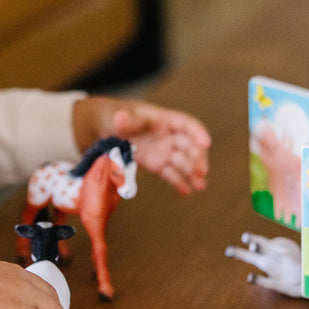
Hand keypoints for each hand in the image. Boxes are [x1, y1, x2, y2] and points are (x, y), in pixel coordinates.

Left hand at [74, 97, 210, 194]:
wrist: (103, 129)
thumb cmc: (113, 116)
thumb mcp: (116, 116)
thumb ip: (122, 120)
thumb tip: (121, 118)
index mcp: (163, 120)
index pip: (186, 124)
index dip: (198, 132)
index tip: (206, 143)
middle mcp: (168, 136)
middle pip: (189, 146)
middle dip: (198, 158)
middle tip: (202, 172)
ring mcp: (163, 151)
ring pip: (183, 162)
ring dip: (193, 173)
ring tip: (200, 187)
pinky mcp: (156, 164)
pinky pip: (171, 174)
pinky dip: (179, 182)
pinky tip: (186, 192)